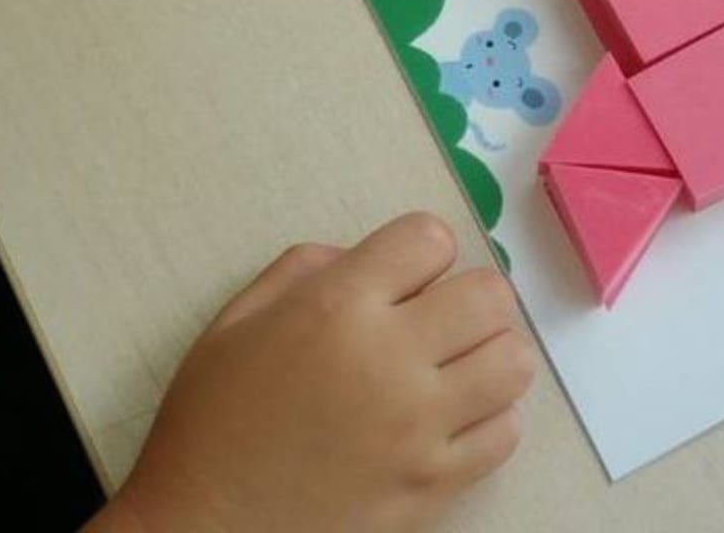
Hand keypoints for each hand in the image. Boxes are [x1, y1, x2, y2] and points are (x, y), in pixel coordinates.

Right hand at [97, 212, 535, 532]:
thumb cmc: (210, 427)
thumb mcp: (235, 325)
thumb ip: (303, 270)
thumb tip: (363, 255)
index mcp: (337, 309)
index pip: (431, 238)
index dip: (420, 252)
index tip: (402, 278)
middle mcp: (389, 359)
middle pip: (489, 294)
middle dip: (468, 296)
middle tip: (438, 320)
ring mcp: (419, 427)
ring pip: (513, 361)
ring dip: (489, 355)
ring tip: (453, 369)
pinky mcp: (433, 485)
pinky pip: (505, 434)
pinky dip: (489, 421)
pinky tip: (451, 421)